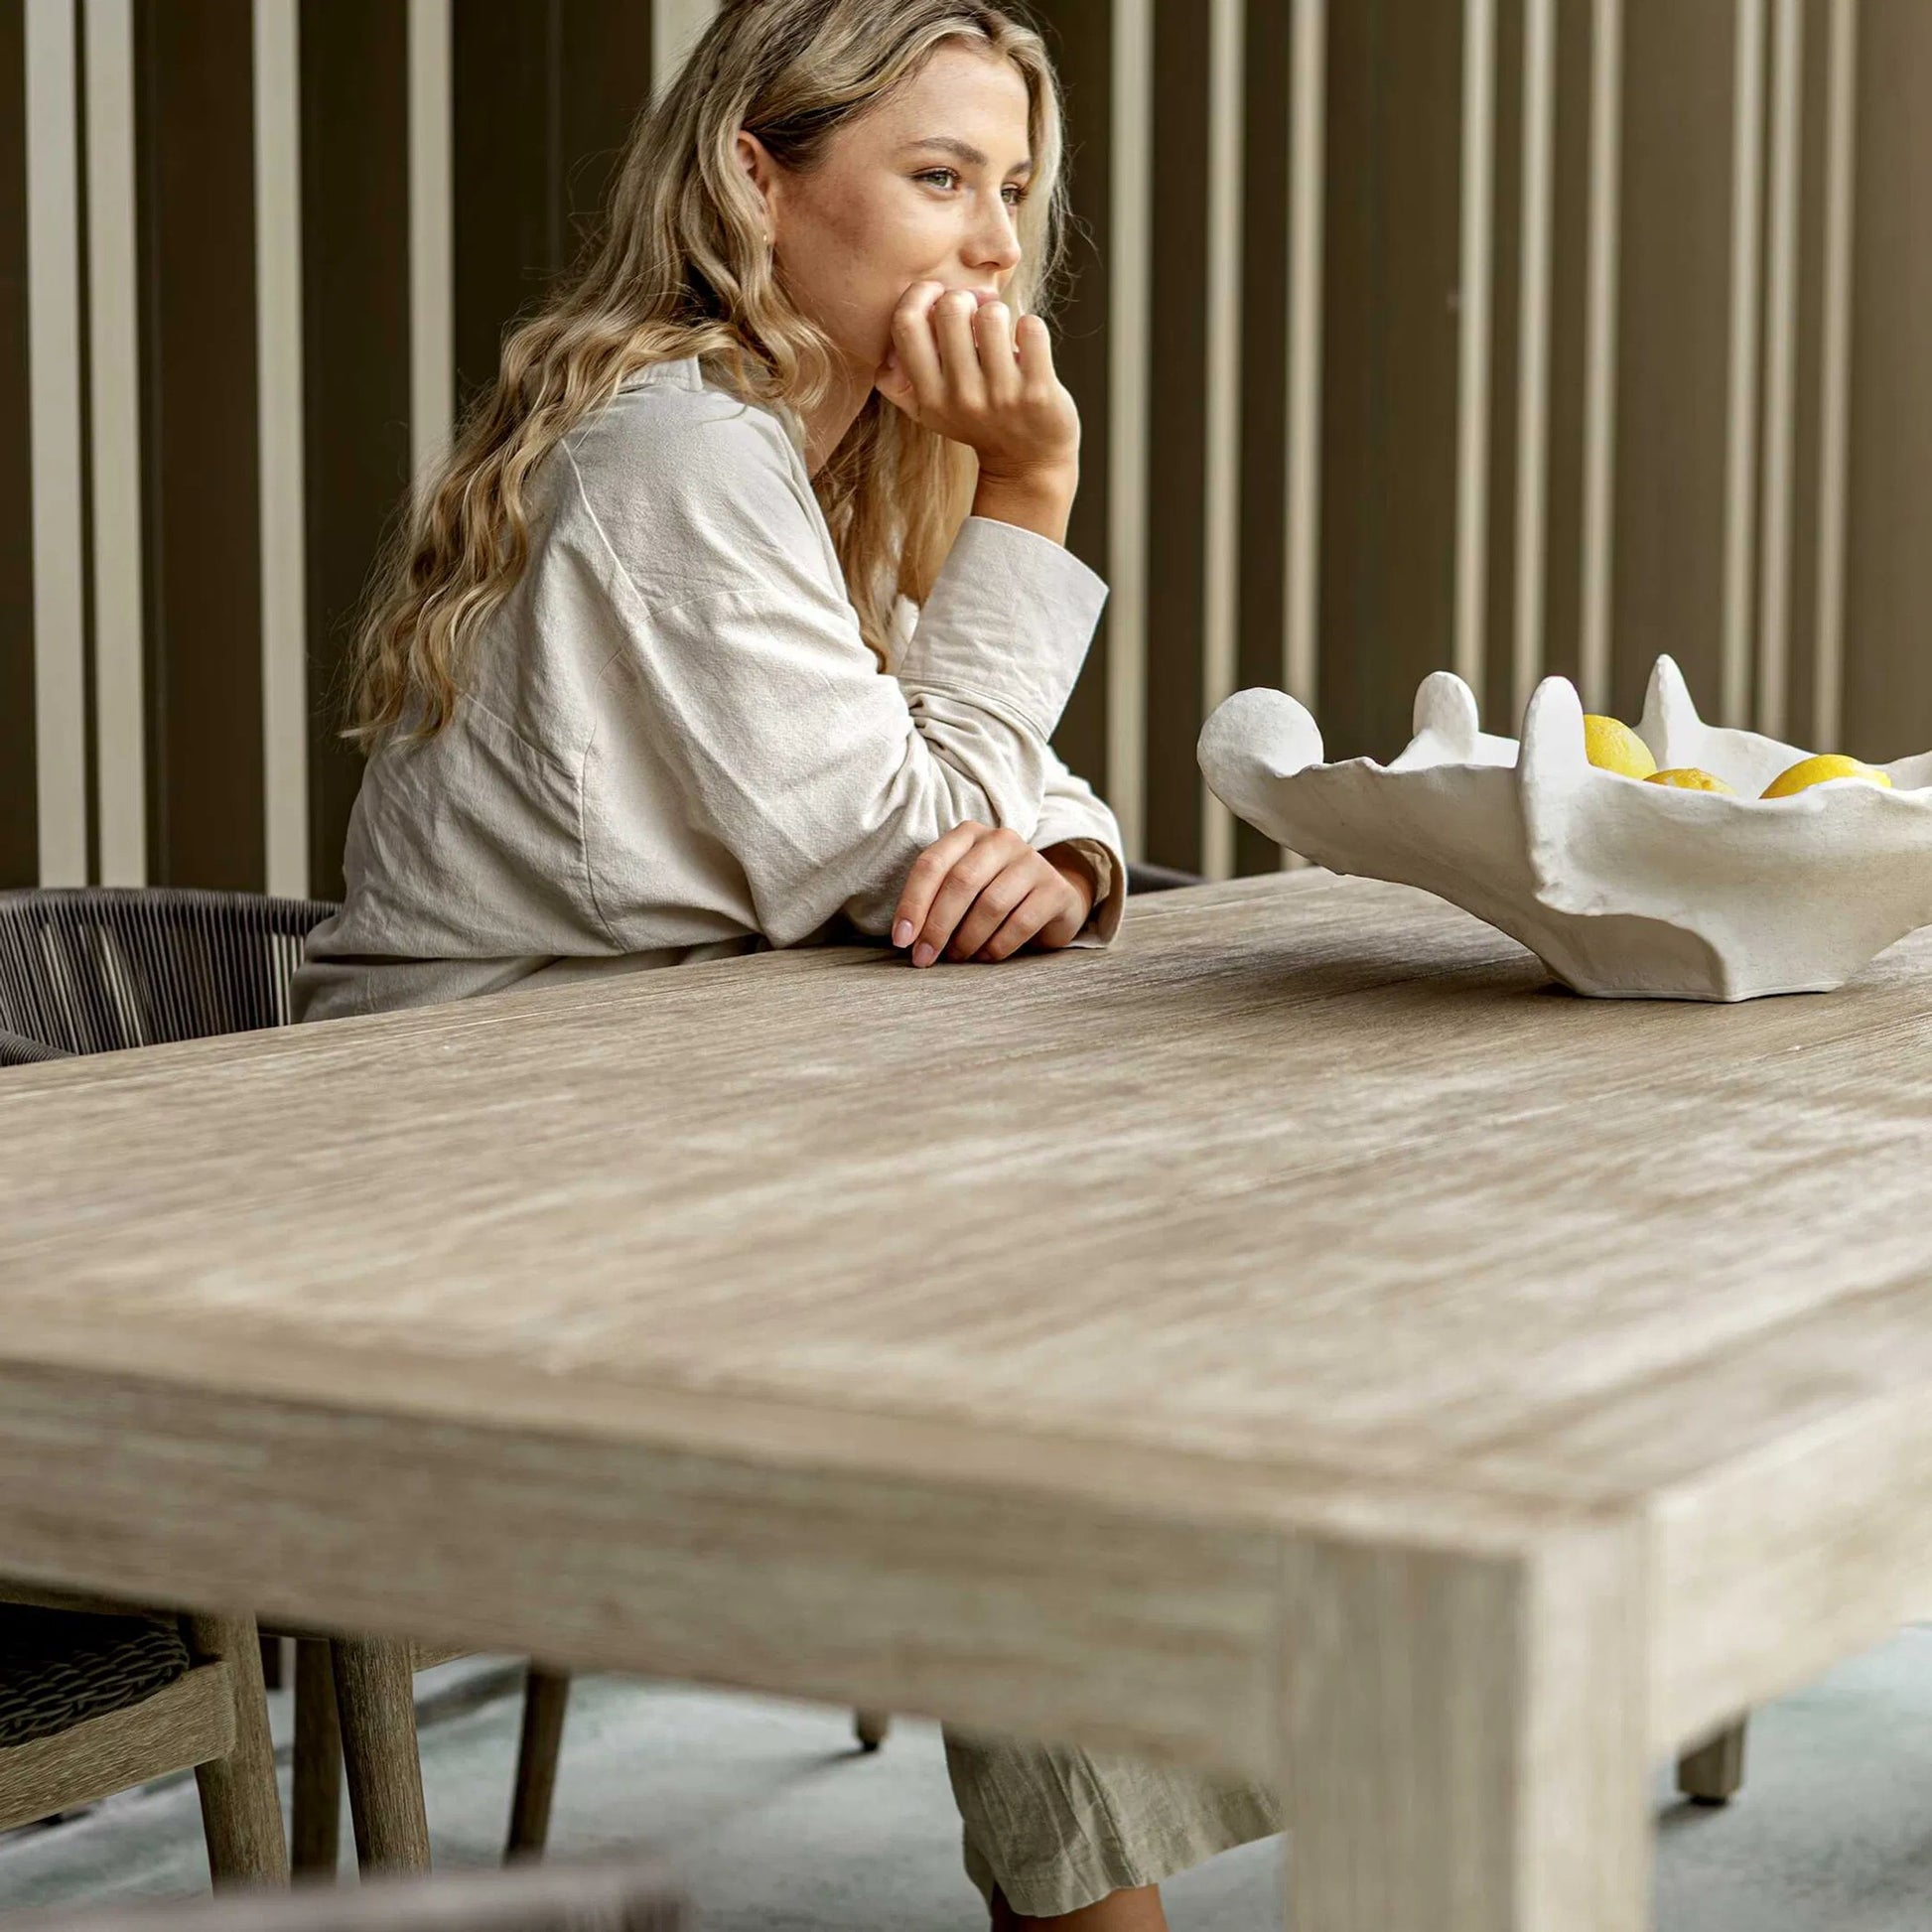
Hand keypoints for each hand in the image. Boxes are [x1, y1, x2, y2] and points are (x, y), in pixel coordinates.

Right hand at [874, 283, 1079, 486]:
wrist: (1028, 463)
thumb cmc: (978, 422)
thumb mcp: (930, 412)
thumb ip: (898, 383)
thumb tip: (884, 351)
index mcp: (930, 396)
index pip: (906, 324)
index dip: (920, 295)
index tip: (938, 295)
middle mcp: (962, 397)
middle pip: (951, 307)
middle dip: (966, 299)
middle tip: (976, 314)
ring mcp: (1001, 395)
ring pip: (992, 314)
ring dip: (999, 312)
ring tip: (1002, 333)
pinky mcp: (1038, 391)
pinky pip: (1031, 328)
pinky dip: (1030, 326)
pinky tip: (1027, 344)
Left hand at [891, 824, 1092, 967]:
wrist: (1051, 900)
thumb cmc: (993, 896)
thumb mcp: (962, 889)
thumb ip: (935, 900)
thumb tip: (906, 937)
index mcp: (969, 834)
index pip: (932, 863)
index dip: (913, 903)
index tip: (901, 939)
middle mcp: (1001, 840)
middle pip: (961, 882)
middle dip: (937, 925)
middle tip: (924, 957)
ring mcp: (1032, 862)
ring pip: (990, 904)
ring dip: (967, 939)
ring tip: (957, 957)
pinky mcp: (1055, 890)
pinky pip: (1020, 923)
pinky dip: (996, 947)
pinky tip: (986, 957)